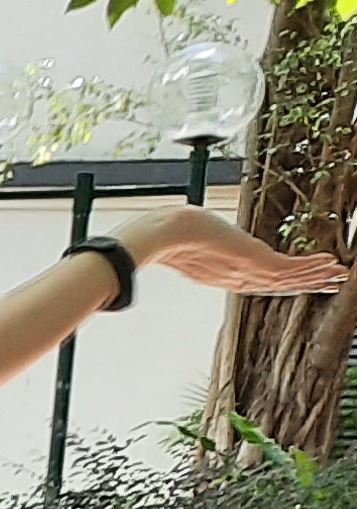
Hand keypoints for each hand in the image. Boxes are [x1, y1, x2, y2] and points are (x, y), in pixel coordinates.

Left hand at [122, 205, 348, 294]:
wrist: (168, 234)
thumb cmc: (173, 232)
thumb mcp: (190, 239)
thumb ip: (194, 240)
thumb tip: (186, 223)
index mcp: (225, 274)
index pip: (260, 280)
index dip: (284, 281)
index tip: (301, 280)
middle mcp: (238, 277)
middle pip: (281, 284)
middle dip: (308, 282)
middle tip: (331, 283)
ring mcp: (247, 271)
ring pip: (290, 278)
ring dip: (317, 274)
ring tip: (339, 274)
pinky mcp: (255, 262)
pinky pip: (290, 267)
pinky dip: (311, 265)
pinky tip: (329, 262)